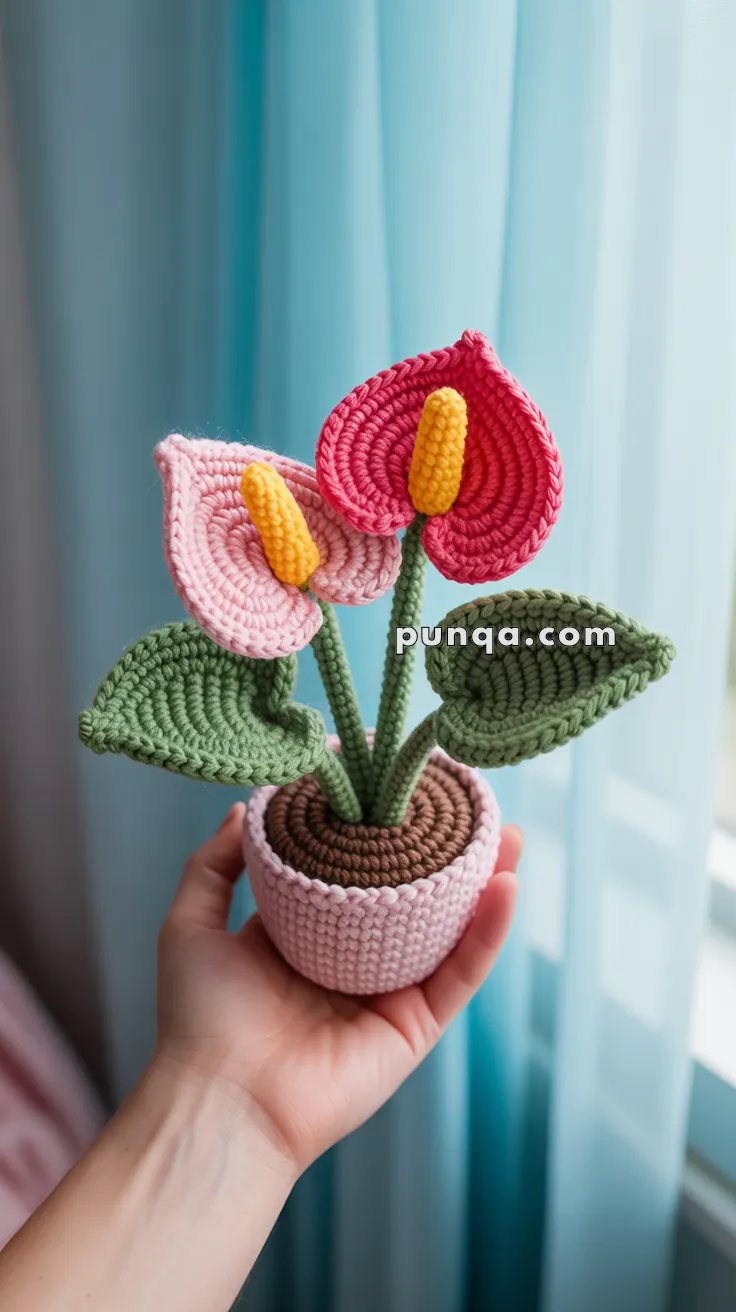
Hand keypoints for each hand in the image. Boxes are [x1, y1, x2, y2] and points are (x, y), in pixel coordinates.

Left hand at [156, 802, 520, 1174]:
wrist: (221, 1099)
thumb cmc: (198, 1019)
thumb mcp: (192, 923)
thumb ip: (214, 864)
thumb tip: (246, 807)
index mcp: (305, 939)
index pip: (352, 875)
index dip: (378, 835)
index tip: (399, 789)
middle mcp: (352, 963)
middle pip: (412, 898)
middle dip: (444, 853)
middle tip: (468, 806)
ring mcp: (388, 995)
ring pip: (448, 930)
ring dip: (483, 883)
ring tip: (507, 835)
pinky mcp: (414, 1027)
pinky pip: (461, 974)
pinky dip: (489, 931)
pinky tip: (507, 886)